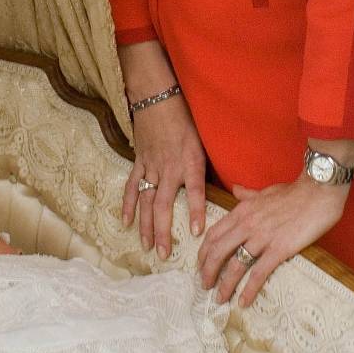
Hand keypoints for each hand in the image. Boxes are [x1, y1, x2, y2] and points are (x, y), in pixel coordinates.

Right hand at [123, 93, 207, 259]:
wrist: (157, 98)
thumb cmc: (186, 119)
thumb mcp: (204, 140)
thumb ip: (208, 165)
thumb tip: (227, 187)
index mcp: (189, 162)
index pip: (195, 191)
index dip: (196, 212)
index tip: (198, 233)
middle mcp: (169, 168)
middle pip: (163, 205)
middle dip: (163, 231)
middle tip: (164, 254)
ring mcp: (151, 167)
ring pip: (146, 201)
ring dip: (146, 226)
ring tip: (147, 246)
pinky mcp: (139, 163)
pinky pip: (132, 187)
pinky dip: (128, 205)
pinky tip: (126, 222)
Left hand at [198, 175, 348, 307]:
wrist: (318, 191)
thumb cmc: (294, 191)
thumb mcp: (265, 191)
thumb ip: (247, 194)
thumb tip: (235, 190)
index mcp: (242, 210)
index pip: (214, 234)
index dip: (204, 252)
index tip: (200, 265)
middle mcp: (247, 225)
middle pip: (218, 252)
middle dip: (208, 271)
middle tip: (205, 285)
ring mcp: (262, 238)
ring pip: (235, 265)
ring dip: (225, 285)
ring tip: (220, 298)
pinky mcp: (279, 249)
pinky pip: (259, 273)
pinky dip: (249, 289)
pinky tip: (244, 301)